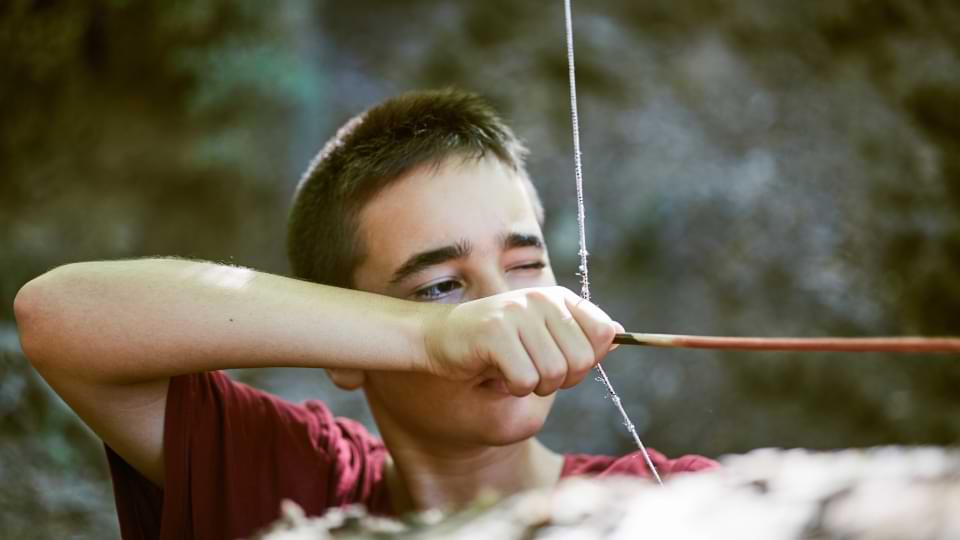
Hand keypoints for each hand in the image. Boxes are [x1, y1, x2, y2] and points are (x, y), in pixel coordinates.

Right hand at [421, 286, 622, 395]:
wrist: (438, 337)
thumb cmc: (494, 343)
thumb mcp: (540, 337)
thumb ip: (579, 337)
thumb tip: (621, 335)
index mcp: (558, 298)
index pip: (604, 333)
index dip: (588, 360)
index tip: (561, 361)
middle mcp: (541, 299)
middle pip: (583, 360)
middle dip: (561, 380)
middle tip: (532, 371)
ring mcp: (517, 313)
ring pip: (554, 374)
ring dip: (535, 386)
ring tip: (513, 371)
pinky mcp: (495, 332)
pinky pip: (526, 380)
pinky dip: (513, 389)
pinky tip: (497, 374)